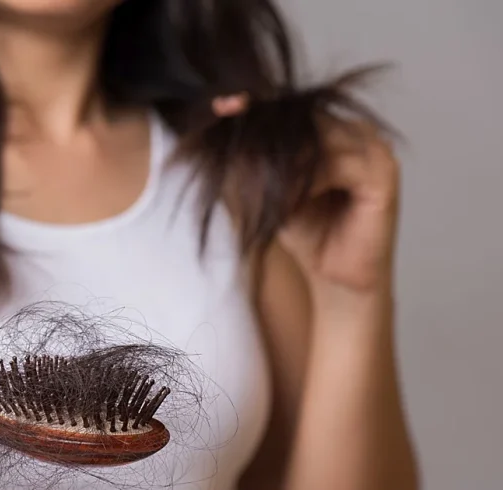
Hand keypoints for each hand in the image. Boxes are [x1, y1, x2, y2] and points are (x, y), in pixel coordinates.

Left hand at [213, 96, 399, 300]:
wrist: (336, 278)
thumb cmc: (308, 233)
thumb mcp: (273, 190)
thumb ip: (257, 160)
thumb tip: (221, 125)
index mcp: (335, 129)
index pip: (296, 109)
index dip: (259, 109)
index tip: (222, 107)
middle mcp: (358, 132)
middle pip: (309, 118)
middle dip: (267, 132)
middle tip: (231, 138)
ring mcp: (375, 151)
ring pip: (321, 139)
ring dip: (284, 161)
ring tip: (256, 183)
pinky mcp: (384, 176)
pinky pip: (338, 166)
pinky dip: (306, 181)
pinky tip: (285, 200)